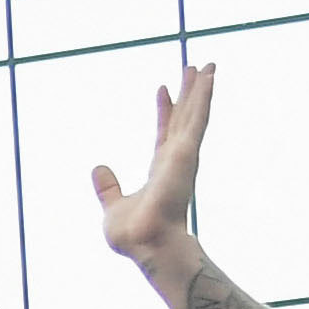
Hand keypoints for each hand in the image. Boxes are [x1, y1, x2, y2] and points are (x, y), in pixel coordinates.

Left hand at [90, 60, 212, 266]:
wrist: (146, 243)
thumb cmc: (133, 233)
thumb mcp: (114, 205)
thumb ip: (108, 188)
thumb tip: (98, 169)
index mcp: (161, 169)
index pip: (164, 133)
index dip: (165, 110)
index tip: (163, 89)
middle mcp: (176, 159)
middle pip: (185, 118)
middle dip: (190, 93)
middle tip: (195, 68)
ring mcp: (183, 154)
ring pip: (195, 113)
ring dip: (202, 89)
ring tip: (209, 65)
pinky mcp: (186, 152)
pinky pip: (197, 118)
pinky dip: (204, 97)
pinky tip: (210, 78)